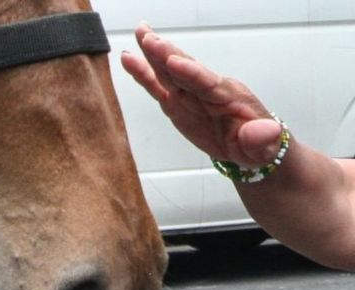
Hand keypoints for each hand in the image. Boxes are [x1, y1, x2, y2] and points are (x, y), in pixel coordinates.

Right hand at [120, 24, 283, 168]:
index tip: (173, 62)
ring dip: (153, 54)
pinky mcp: (178, 103)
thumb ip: (262, 139)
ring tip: (139, 34)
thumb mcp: (266, 148)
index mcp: (228, 98)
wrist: (252, 147)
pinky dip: (143, 74)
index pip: (207, 83)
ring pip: (169, 72)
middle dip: (167, 54)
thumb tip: (265, 132)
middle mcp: (207, 90)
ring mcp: (190, 95)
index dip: (190, 73)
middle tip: (149, 37)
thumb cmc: (259, 146)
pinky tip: (130, 60)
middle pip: (185, 69)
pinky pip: (158, 87)